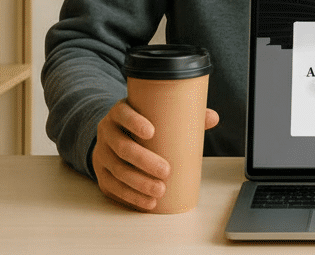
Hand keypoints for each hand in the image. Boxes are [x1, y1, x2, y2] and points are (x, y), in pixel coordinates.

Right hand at [92, 99, 219, 210]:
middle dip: (144, 161)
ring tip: (160, 191)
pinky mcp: (101, 174)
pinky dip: (131, 197)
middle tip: (166, 171)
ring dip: (139, 183)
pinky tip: (147, 202)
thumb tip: (212, 117)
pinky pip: (113, 187)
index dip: (135, 122)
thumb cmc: (141, 123)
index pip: (123, 114)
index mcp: (119, 113)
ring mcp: (102, 154)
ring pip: (117, 170)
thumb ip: (182, 114)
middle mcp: (107, 132)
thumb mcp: (155, 114)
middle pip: (122, 147)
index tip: (151, 132)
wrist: (113, 134)